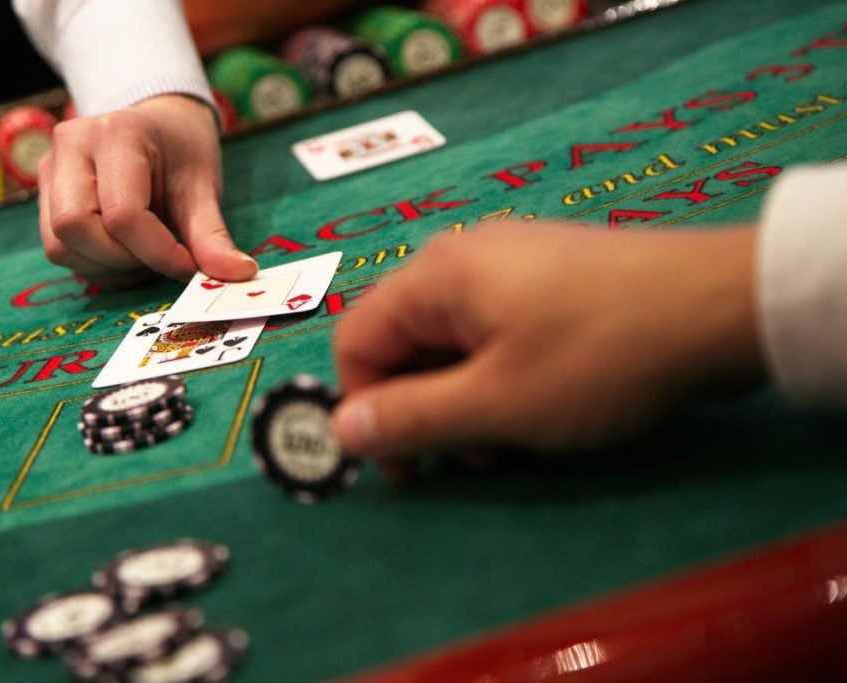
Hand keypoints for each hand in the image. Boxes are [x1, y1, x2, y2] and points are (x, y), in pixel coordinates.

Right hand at [36, 95, 257, 283]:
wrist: (159, 127)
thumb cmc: (182, 153)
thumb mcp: (203, 188)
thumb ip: (212, 236)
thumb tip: (237, 274)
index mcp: (116, 134)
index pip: (123, 214)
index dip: (158, 253)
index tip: (188, 266)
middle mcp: (71, 145)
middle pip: (75, 228)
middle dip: (122, 261)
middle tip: (159, 260)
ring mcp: (50, 169)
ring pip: (60, 246)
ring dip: (106, 268)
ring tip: (144, 256)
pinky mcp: (44, 194)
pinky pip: (58, 249)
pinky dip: (93, 265)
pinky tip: (123, 253)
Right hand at [332, 222, 764, 468]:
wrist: (718, 308)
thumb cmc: (595, 359)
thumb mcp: (495, 405)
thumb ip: (410, 419)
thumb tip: (341, 429)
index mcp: (435, 276)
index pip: (357, 340)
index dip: (365, 408)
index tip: (406, 466)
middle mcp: (463, 257)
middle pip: (406, 341)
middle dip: (425, 409)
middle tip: (473, 459)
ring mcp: (511, 261)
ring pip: (455, 343)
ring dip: (467, 401)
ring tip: (515, 440)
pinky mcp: (551, 275)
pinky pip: (498, 331)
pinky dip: (502, 376)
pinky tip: (544, 405)